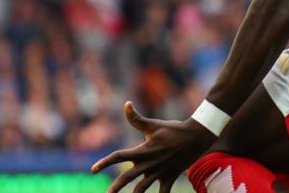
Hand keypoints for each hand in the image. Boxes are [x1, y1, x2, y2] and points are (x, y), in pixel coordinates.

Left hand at [91, 101, 214, 192]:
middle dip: (115, 187)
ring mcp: (159, 172)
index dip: (104, 162)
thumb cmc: (172, 129)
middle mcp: (148, 163)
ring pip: (142, 188)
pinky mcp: (169, 178)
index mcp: (142, 150)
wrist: (195, 137)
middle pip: (127, 177)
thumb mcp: (152, 124)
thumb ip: (136, 118)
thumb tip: (126, 103)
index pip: (118, 156)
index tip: (93, 170)